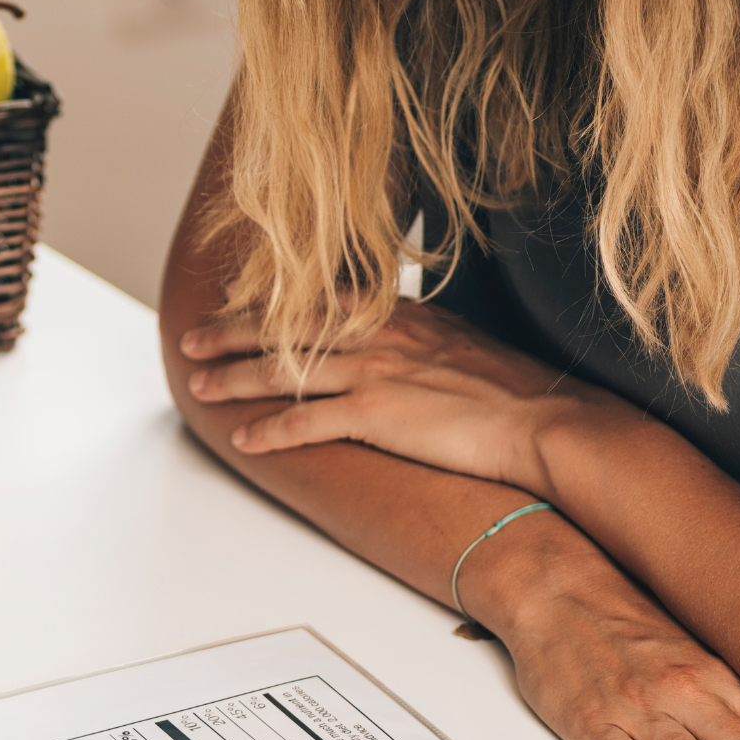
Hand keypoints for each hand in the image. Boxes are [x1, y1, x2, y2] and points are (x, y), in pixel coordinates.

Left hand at [179, 299, 632, 495]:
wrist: (547, 420)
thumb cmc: (511, 389)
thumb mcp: (457, 341)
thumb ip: (415, 333)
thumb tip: (392, 338)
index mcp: (399, 313)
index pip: (317, 301)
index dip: (267, 304)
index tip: (233, 305)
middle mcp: (380, 335)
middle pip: (285, 327)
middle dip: (231, 332)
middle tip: (192, 340)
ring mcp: (376, 372)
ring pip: (283, 371)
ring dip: (234, 379)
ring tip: (199, 387)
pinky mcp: (378, 415)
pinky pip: (306, 423)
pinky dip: (270, 431)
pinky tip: (244, 439)